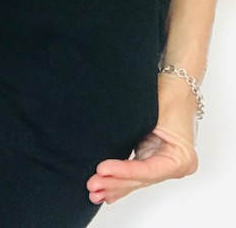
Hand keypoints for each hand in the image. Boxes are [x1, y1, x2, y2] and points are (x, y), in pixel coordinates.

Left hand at [86, 73, 198, 204]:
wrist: (177, 82)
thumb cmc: (170, 93)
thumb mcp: (153, 110)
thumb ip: (134, 128)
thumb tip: (106, 139)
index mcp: (181, 158)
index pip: (148, 170)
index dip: (124, 172)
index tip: (102, 169)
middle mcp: (175, 165)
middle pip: (140, 180)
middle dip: (115, 183)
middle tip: (92, 185)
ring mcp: (163, 163)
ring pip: (136, 180)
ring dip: (115, 186)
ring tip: (94, 192)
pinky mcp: (152, 157)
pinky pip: (135, 173)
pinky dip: (121, 180)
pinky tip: (106, 191)